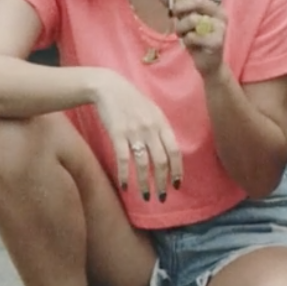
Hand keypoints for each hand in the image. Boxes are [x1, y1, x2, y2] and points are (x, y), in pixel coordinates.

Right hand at [91, 71, 181, 201]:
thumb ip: (161, 130)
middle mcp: (150, 129)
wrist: (109, 87)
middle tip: (162, 197)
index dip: (177, 170)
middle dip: (162, 182)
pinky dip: (124, 175)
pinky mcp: (117, 134)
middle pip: (160, 161)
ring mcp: (133, 131)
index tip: (177, 185)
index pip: (175, 151)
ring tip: (147, 197)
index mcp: (162, 123)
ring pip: (143, 163)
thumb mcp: (153, 111)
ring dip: (145, 183)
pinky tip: (125, 187)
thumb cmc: (132, 101)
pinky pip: (122, 159)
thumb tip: (170, 153)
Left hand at [169, 0, 226, 78]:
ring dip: (180, 26)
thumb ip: (173, 3)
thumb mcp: (184, 18)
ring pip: (193, 19)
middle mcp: (221, 14)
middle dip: (180, 7)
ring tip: (181, 32)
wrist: (208, 63)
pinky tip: (188, 43)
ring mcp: (221, 28)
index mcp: (216, 5)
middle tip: (173, 14)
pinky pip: (193, 36)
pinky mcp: (216, 42)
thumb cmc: (196, 37)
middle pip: (199, 1)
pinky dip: (185, 39)